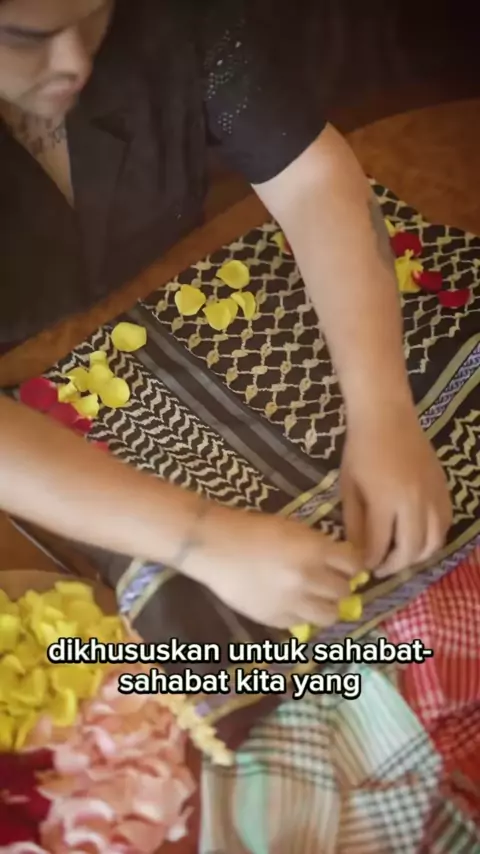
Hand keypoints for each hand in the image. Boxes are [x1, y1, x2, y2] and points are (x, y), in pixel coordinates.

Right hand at [182, 507, 361, 628]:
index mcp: (315, 551)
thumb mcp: (294, 528)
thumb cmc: (254, 529)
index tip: (346, 566)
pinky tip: (291, 603)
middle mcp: (308, 579)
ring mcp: (292, 602)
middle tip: (329, 581)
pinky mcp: (275, 618)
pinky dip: (301, 615)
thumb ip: (320, 546)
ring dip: (326, 605)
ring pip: (330, 615)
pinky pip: (302, 623)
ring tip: (315, 598)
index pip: (354, 565)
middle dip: (339, 585)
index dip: (352, 565)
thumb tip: (341, 564)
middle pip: (344, 591)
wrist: (215, 546)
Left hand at [340, 402, 451, 577]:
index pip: (380, 545)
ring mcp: (433, 496)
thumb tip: (360, 551)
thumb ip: (354, 522)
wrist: (387, 417)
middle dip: (395, 565)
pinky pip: (445, 524)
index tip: (364, 568)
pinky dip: (433, 538)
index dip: (372, 561)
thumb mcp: (349, 487)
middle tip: (381, 568)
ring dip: (417, 556)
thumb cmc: (360, 449)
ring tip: (401, 556)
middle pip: (411, 549)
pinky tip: (418, 537)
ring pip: (434, 541)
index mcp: (385, 501)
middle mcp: (414, 502)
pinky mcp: (444, 488)